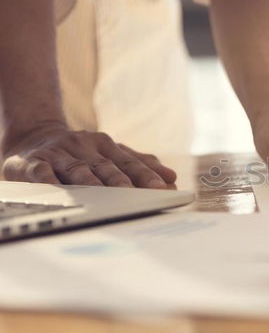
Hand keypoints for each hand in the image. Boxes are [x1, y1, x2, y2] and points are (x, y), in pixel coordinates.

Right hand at [2, 123, 176, 187]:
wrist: (34, 136)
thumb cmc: (81, 152)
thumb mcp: (110, 154)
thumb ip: (140, 164)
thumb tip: (172, 177)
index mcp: (106, 146)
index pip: (129, 163)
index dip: (146, 175)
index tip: (163, 188)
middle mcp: (84, 147)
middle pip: (106, 166)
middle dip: (121, 181)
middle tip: (135, 194)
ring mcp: (58, 153)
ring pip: (77, 169)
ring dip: (90, 182)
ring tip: (103, 195)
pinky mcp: (31, 162)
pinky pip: (40, 171)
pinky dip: (47, 179)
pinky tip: (54, 186)